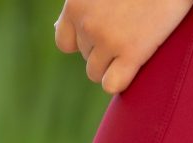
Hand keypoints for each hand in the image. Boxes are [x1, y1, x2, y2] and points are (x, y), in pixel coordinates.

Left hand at [54, 0, 192, 94]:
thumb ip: (81, 6)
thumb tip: (59, 27)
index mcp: (75, 4)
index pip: (64, 42)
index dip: (82, 44)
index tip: (100, 39)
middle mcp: (87, 23)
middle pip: (85, 58)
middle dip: (102, 52)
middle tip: (125, 35)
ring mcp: (108, 40)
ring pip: (96, 74)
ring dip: (111, 68)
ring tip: (130, 49)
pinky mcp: (131, 53)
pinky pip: (112, 85)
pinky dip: (119, 81)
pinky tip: (133, 68)